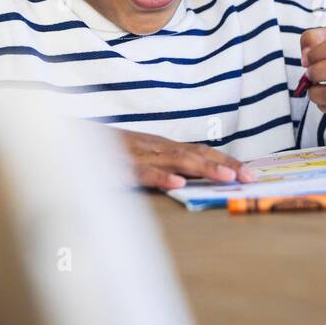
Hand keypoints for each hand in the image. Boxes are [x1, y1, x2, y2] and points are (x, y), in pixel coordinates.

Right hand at [113, 128, 256, 189]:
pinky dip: (161, 178)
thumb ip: (167, 165)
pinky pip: (144, 173)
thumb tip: (192, 178)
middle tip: (250, 177)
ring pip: (177, 161)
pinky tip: (177, 185)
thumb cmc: (111, 152)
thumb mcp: (144, 157)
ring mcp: (141, 156)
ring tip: (227, 178)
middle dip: (226, 165)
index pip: (202, 152)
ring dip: (204, 169)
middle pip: (197, 154)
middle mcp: (158, 148)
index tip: (251, 173)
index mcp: (165, 147)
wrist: (74, 140)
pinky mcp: (123, 168)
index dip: (227, 161)